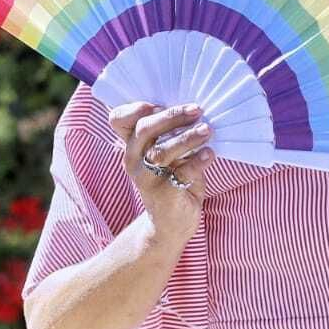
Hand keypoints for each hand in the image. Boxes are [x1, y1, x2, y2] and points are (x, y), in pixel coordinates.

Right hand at [108, 101, 215, 240]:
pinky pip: (181, 173)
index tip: (156, 104)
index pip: (118, 120)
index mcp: (132, 145)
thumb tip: (195, 110)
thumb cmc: (173, 179)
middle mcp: (133, 160)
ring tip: (207, 131)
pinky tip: (210, 154)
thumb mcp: (168, 154)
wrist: (171, 224)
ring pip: (162, 151)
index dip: (133, 108)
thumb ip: (172, 134)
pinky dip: (198, 161)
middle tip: (197, 110)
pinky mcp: (163, 194)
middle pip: (144, 129)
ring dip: (187, 138)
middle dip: (172, 116)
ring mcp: (146, 178)